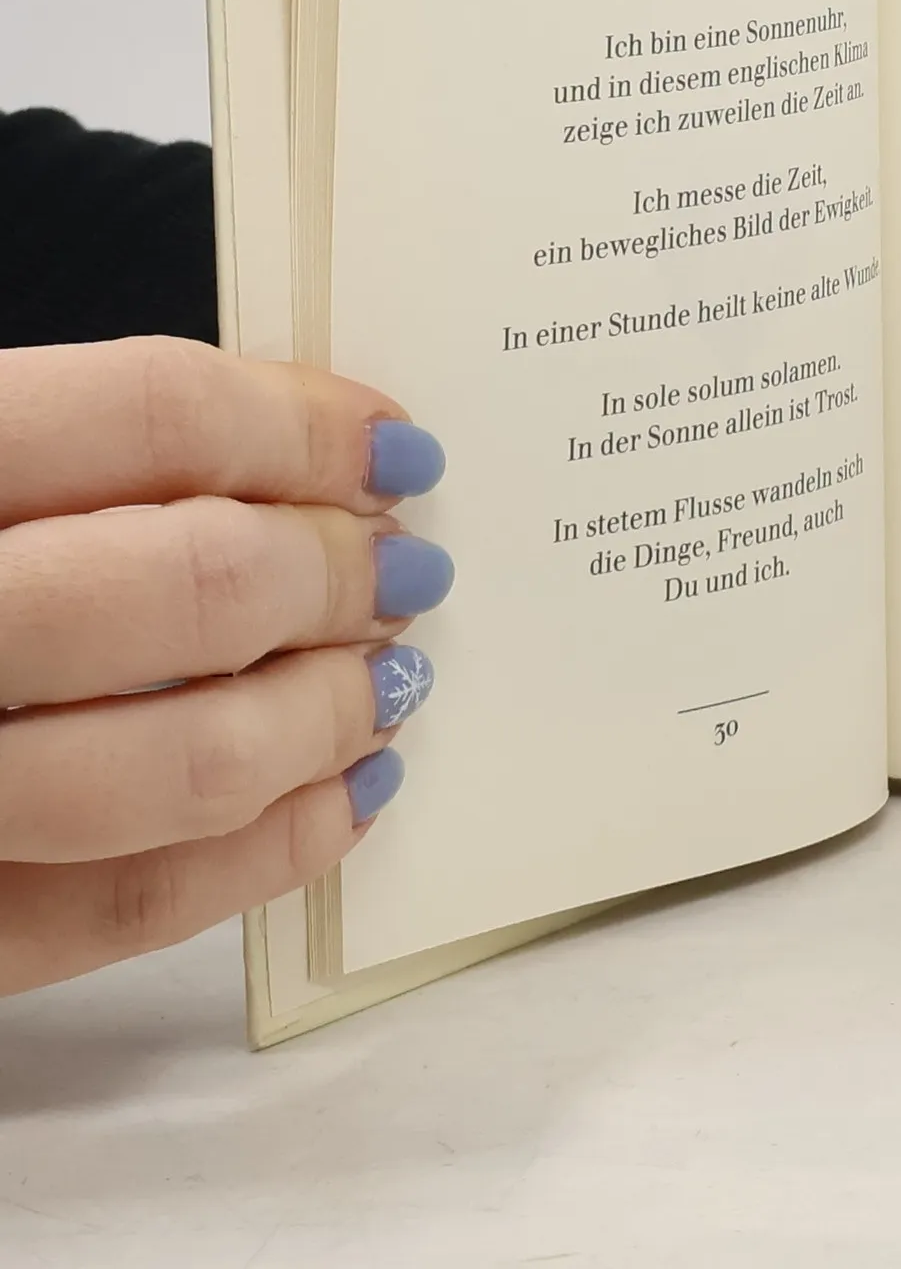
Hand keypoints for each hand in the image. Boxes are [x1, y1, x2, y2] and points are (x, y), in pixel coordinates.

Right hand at [0, 338, 450, 994]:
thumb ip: (76, 448)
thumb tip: (301, 451)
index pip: (151, 413)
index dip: (304, 423)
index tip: (397, 445)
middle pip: (195, 584)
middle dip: (337, 572)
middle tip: (405, 566)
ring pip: (185, 759)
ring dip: (329, 712)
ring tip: (392, 677)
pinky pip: (132, 907)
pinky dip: (271, 852)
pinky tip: (344, 798)